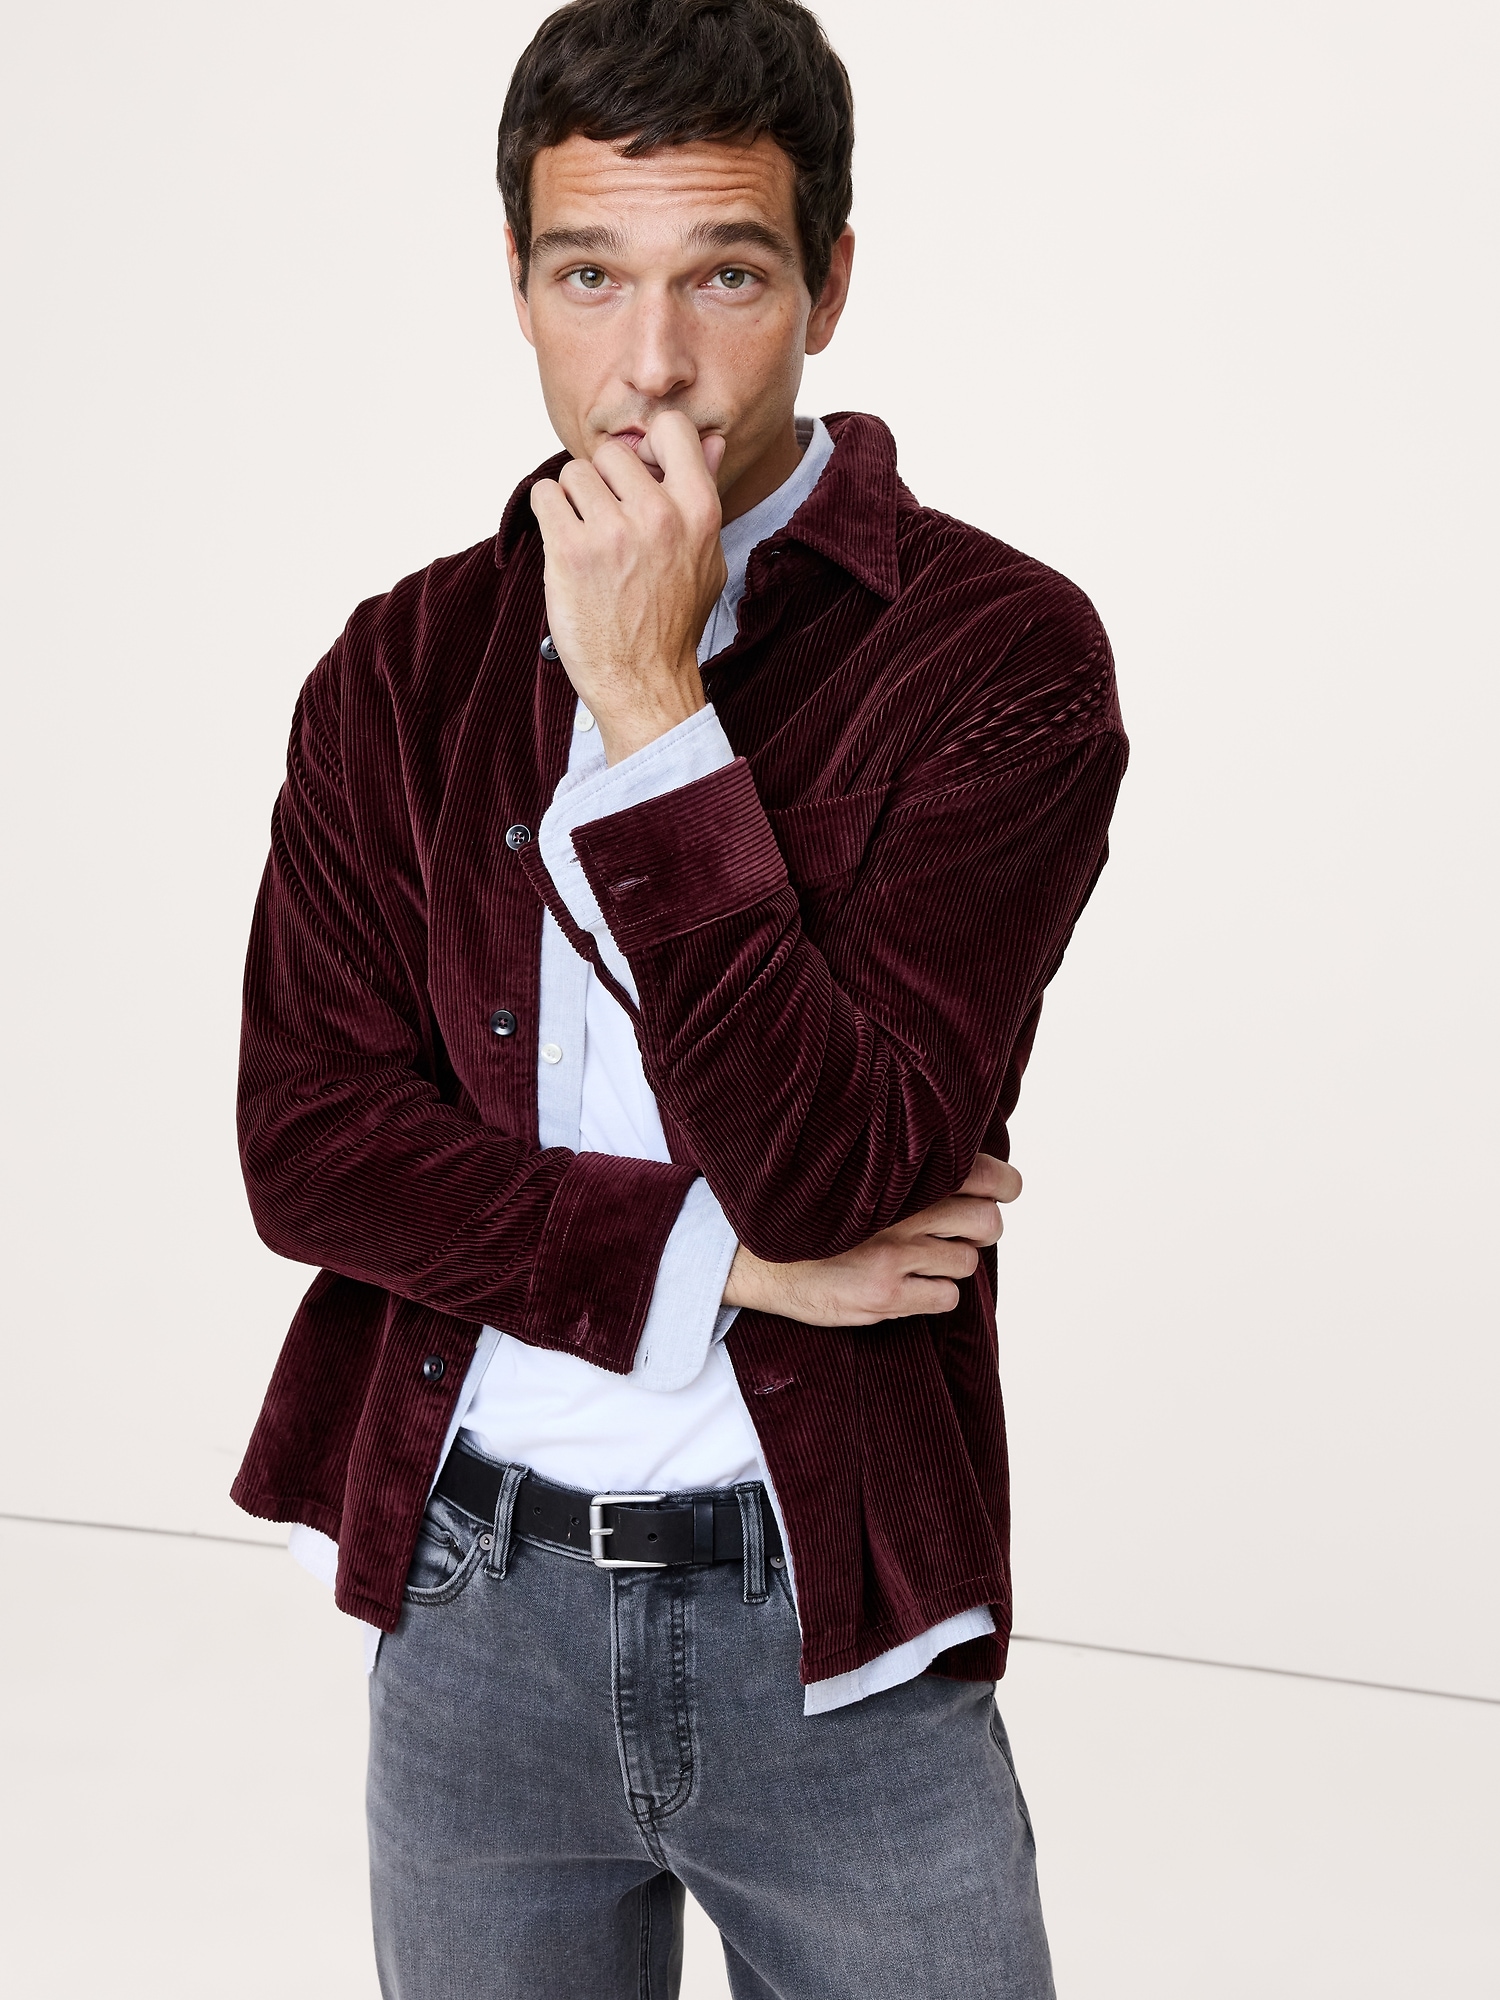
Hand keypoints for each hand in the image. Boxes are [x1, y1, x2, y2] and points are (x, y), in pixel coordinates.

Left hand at [529, 410, 728, 764]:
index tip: (638, 475)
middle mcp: (658, 515)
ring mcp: (612, 532)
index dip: (648, 446)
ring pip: (573, 473)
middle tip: (605, 521)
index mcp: (698, 511)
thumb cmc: (672, 623)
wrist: (644, 682)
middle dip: (603, 482)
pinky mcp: (570, 551)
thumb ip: (703, 495)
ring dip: (572, 500)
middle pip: (612, 453)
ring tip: (585, 538)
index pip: (671, 428)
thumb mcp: (707, 557)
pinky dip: (547, 513)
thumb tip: (711, 442)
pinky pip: (544, 496)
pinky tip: (563, 542)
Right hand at [722, 1155, 1021, 1325]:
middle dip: (983, 1227)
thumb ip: (899, 1173)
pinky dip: (937, 1293)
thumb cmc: (810, 1214)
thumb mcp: (851, 1176)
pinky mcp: (886, 1293)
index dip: (1002, 1181)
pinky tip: (910, 1285)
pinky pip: (946, 1297)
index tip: (1005, 1188)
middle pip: (985, 1221)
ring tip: (923, 1259)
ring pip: (966, 1261)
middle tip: (967, 1230)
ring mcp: (895, 1253)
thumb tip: (957, 1169)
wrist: (756, 1254)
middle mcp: (901, 1210)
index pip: (977, 1170)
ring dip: (952, 1262)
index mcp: (896, 1175)